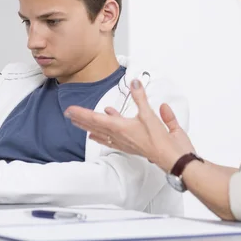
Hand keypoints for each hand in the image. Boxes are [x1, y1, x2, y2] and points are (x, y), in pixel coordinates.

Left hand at [66, 80, 194, 172]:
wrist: (171, 158)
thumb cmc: (160, 140)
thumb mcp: (150, 114)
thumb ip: (140, 97)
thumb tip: (134, 82)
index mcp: (120, 128)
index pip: (95, 118)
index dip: (81, 113)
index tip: (70, 110)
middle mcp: (118, 136)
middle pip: (94, 127)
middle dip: (81, 121)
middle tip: (69, 116)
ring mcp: (122, 142)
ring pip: (101, 134)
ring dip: (90, 128)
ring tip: (81, 125)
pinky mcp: (129, 147)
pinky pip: (110, 141)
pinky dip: (102, 137)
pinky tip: (99, 136)